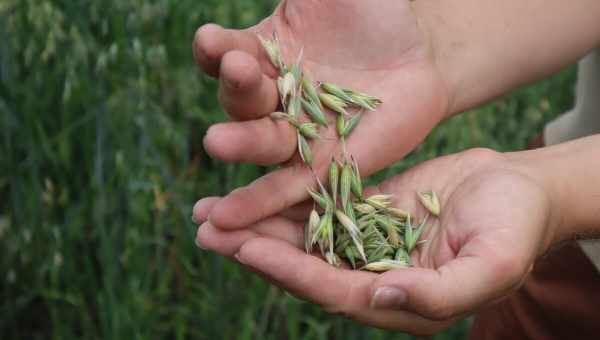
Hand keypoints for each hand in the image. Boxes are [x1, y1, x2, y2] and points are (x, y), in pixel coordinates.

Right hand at [193, 0, 448, 229]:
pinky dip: (258, 203)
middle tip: (236, 71)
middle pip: (244, 100)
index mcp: (266, 52)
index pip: (229, 52)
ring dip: (240, 144)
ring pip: (262, 143)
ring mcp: (298, 135)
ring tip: (218, 142)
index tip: (212, 40)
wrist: (421, 52)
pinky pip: (289, 187)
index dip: (217, 49)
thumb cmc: (375, 10)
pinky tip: (225, 218)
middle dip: (237, 88)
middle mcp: (274, 97)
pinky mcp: (324, 168)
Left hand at [193, 148, 557, 334]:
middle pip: (304, 265)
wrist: (522, 188)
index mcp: (398, 299)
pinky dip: (286, 197)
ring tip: (209, 211)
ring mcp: (367, 240)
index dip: (288, 270)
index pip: (331, 290)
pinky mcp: (366, 208)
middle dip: (254, 248)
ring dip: (258, 223)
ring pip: (303, 235)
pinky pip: (320, 205)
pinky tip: (253, 187)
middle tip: (205, 230)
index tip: (245, 247)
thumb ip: (439, 293)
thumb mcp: (491, 265)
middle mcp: (374, 274)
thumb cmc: (518, 229)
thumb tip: (380, 293)